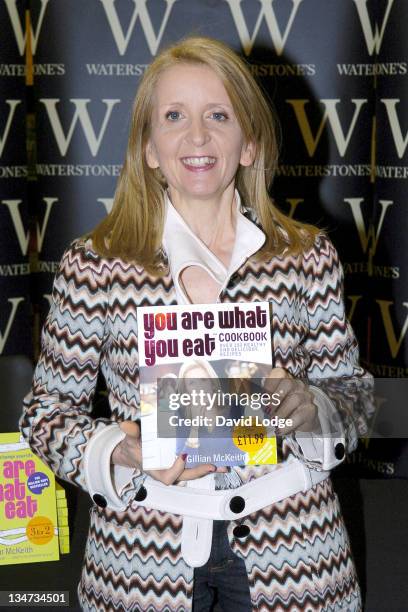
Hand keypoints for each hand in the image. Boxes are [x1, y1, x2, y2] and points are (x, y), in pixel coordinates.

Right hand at [111, 420, 226, 485]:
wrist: (133, 451)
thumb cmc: (133, 447)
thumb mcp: (130, 440)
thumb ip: (130, 433)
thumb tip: (126, 425)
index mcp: (156, 470)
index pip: (169, 477)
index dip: (177, 468)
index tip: (183, 455)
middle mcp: (168, 471)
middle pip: (186, 476)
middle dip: (200, 471)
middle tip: (213, 465)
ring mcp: (175, 467)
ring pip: (193, 471)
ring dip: (208, 468)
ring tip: (224, 466)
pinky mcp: (181, 462)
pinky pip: (194, 464)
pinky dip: (205, 461)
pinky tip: (218, 457)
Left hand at [262, 368, 320, 434]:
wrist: (303, 419)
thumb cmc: (282, 408)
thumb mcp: (270, 402)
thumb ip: (260, 400)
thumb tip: (247, 401)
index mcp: (285, 379)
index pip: (279, 373)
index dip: (269, 384)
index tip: (262, 398)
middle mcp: (297, 384)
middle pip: (288, 384)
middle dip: (275, 398)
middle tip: (267, 411)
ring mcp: (306, 396)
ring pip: (295, 399)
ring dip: (281, 413)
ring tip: (273, 422)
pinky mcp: (311, 409)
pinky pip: (300, 415)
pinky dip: (288, 424)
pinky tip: (280, 430)